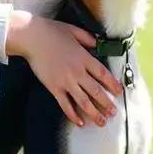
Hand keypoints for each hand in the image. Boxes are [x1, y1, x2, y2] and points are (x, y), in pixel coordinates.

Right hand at [6, 10, 122, 126]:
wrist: (32, 38)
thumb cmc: (52, 31)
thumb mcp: (74, 31)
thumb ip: (88, 39)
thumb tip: (98, 44)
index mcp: (84, 58)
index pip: (103, 74)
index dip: (113, 84)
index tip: (120, 92)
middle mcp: (77, 72)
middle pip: (96, 91)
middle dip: (107, 103)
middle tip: (114, 112)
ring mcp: (65, 81)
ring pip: (83, 101)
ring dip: (94, 113)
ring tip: (102, 122)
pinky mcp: (54, 88)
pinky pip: (65, 104)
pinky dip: (73, 114)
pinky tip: (79, 123)